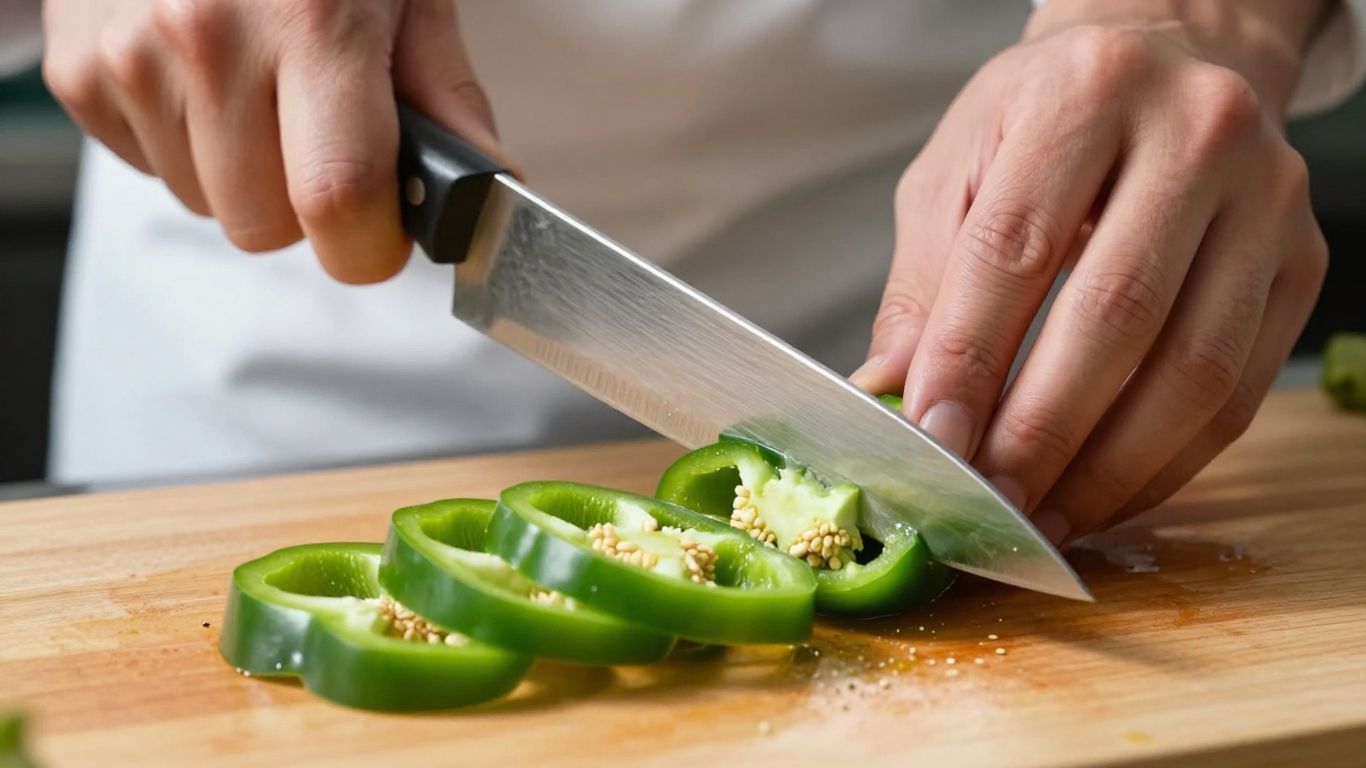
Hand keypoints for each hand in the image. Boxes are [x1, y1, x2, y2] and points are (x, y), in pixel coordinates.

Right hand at [42, 0, 505, 282]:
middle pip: (264, 226)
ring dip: (242, 175)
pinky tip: (201, 77)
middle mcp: (210, 38)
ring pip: (206, 206)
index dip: (368, 245)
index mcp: (313, 22)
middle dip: (304, 206)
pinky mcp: (79, 71)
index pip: (338, 199)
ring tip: (256, 88)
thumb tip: (487, 190)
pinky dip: (184, 144)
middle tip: (317, 131)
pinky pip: (149, 171)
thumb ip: (445, 95)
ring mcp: (132, 54)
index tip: (379, 233)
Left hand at [854, 2, 1329, 543]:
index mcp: (1086, 91)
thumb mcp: (957, 170)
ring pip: (1193, 368)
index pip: (1018, 245)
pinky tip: (1103, 494)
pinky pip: (1239, 393)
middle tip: (986, 497)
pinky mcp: (1302, 263)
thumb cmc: (1042, 120)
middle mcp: (1196, 133)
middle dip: (1040, 428)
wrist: (1166, 63)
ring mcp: (1266, 200)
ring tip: (1040, 516)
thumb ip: (923, 281)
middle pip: (1116, 313)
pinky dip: (1166, 464)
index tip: (932, 436)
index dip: (970, 354)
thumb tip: (888, 392)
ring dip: (1109, 467)